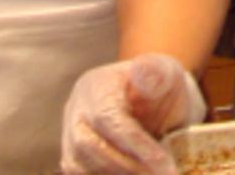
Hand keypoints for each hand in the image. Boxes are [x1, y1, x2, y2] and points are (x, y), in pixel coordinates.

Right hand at [60, 54, 203, 174]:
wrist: (152, 97)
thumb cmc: (160, 84)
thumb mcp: (165, 71)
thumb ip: (156, 73)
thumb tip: (144, 69)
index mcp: (98, 85)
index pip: (109, 117)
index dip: (135, 144)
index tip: (164, 164)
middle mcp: (77, 108)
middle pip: (88, 145)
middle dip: (125, 166)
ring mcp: (69, 133)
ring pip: (78, 164)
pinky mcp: (72, 155)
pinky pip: (78, 173)